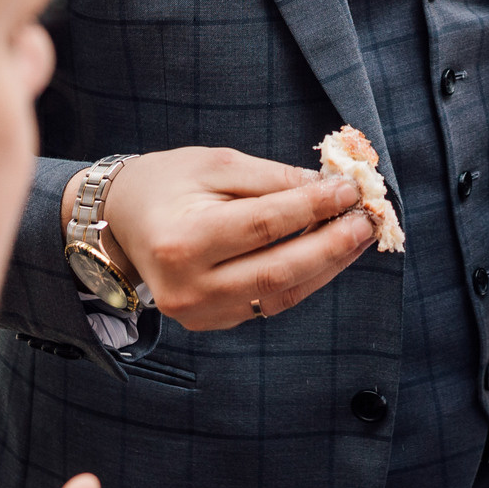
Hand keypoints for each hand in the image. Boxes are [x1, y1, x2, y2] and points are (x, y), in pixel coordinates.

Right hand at [62, 147, 374, 330]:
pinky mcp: (212, 323)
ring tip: (358, 236)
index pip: (265, 226)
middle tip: (368, 220)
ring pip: (281, 295)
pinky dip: (304, 279)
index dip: (314, 207)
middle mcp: (189, 288)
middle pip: (280, 271)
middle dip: (332, 245)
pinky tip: (328, 254)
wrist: (121, 220)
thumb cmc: (167, 182)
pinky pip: (270, 303)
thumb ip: (273, 180)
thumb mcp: (216, 164)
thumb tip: (330, 189)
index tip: (350, 188)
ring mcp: (200, 313)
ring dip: (327, 266)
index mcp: (183, 242)